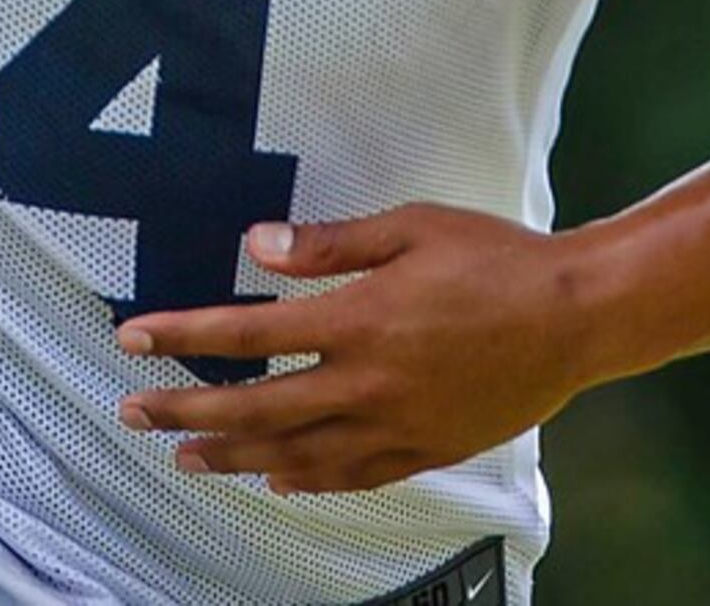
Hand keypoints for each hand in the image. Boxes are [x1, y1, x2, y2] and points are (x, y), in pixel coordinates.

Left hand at [115, 205, 594, 494]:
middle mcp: (366, 382)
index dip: (183, 337)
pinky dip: (306, 481)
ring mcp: (395, 424)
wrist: (577, 318)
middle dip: (185, 412)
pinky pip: (351, 476)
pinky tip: (279, 481)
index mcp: (358, 320)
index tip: (133, 338)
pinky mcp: (425, 449)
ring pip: (294, 454)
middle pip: (255, 407)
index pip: (246, 335)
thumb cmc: (497, 259)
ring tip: (187, 458)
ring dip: (232, 458)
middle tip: (132, 414)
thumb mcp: (413, 227)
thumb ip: (331, 243)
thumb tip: (257, 247)